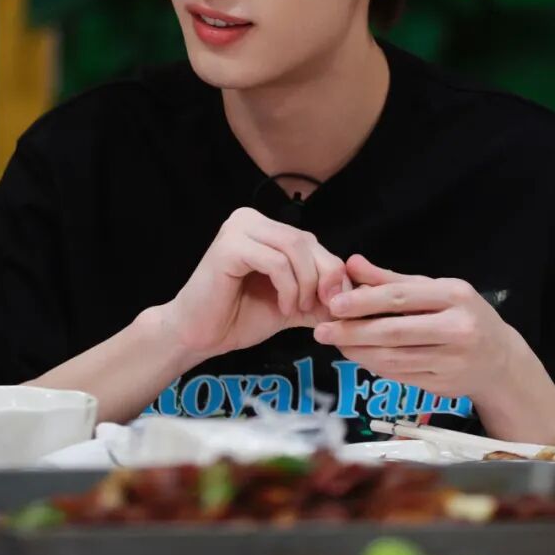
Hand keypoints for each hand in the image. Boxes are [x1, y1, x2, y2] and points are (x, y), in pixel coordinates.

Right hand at [162, 208, 349, 362]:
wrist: (198, 335)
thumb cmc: (239, 316)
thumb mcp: (290, 303)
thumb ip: (318, 295)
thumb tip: (356, 295)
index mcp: (264, 227)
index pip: (311, 241)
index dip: (331, 271)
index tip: (336, 302)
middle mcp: (250, 219)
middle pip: (306, 241)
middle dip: (324, 277)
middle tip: (324, 306)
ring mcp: (237, 229)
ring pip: (294, 248)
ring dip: (306, 284)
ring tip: (298, 308)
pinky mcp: (229, 247)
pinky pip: (276, 261)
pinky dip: (288, 287)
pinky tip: (282, 307)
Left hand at [311, 253, 515, 403]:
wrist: (500, 360)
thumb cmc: (462, 315)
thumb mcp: (435, 288)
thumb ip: (392, 279)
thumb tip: (352, 263)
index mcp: (454, 296)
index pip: (401, 297)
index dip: (364, 301)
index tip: (334, 304)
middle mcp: (456, 329)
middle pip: (394, 332)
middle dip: (353, 331)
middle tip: (322, 330)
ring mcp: (452, 361)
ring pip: (394, 359)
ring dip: (358, 352)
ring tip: (336, 343)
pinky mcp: (444, 386)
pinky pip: (400, 375)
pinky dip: (375, 366)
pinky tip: (359, 356)